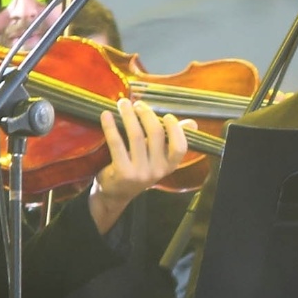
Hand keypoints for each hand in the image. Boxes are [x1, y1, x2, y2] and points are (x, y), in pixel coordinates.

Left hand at [89, 98, 192, 231]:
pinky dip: (110, 127)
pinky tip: (106, 115)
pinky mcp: (122, 173)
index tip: (166, 115)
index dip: (175, 129)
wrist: (115, 194)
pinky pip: (117, 144)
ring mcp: (140, 173)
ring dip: (128, 115)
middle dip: (146, 114)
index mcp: (169, 166)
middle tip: (137, 104)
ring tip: (123, 103)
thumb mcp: (157, 158)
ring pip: (136, 135)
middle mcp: (157, 171)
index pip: (180, 147)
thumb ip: (172, 141)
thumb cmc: (138, 170)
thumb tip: (192, 123)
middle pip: (156, 134)